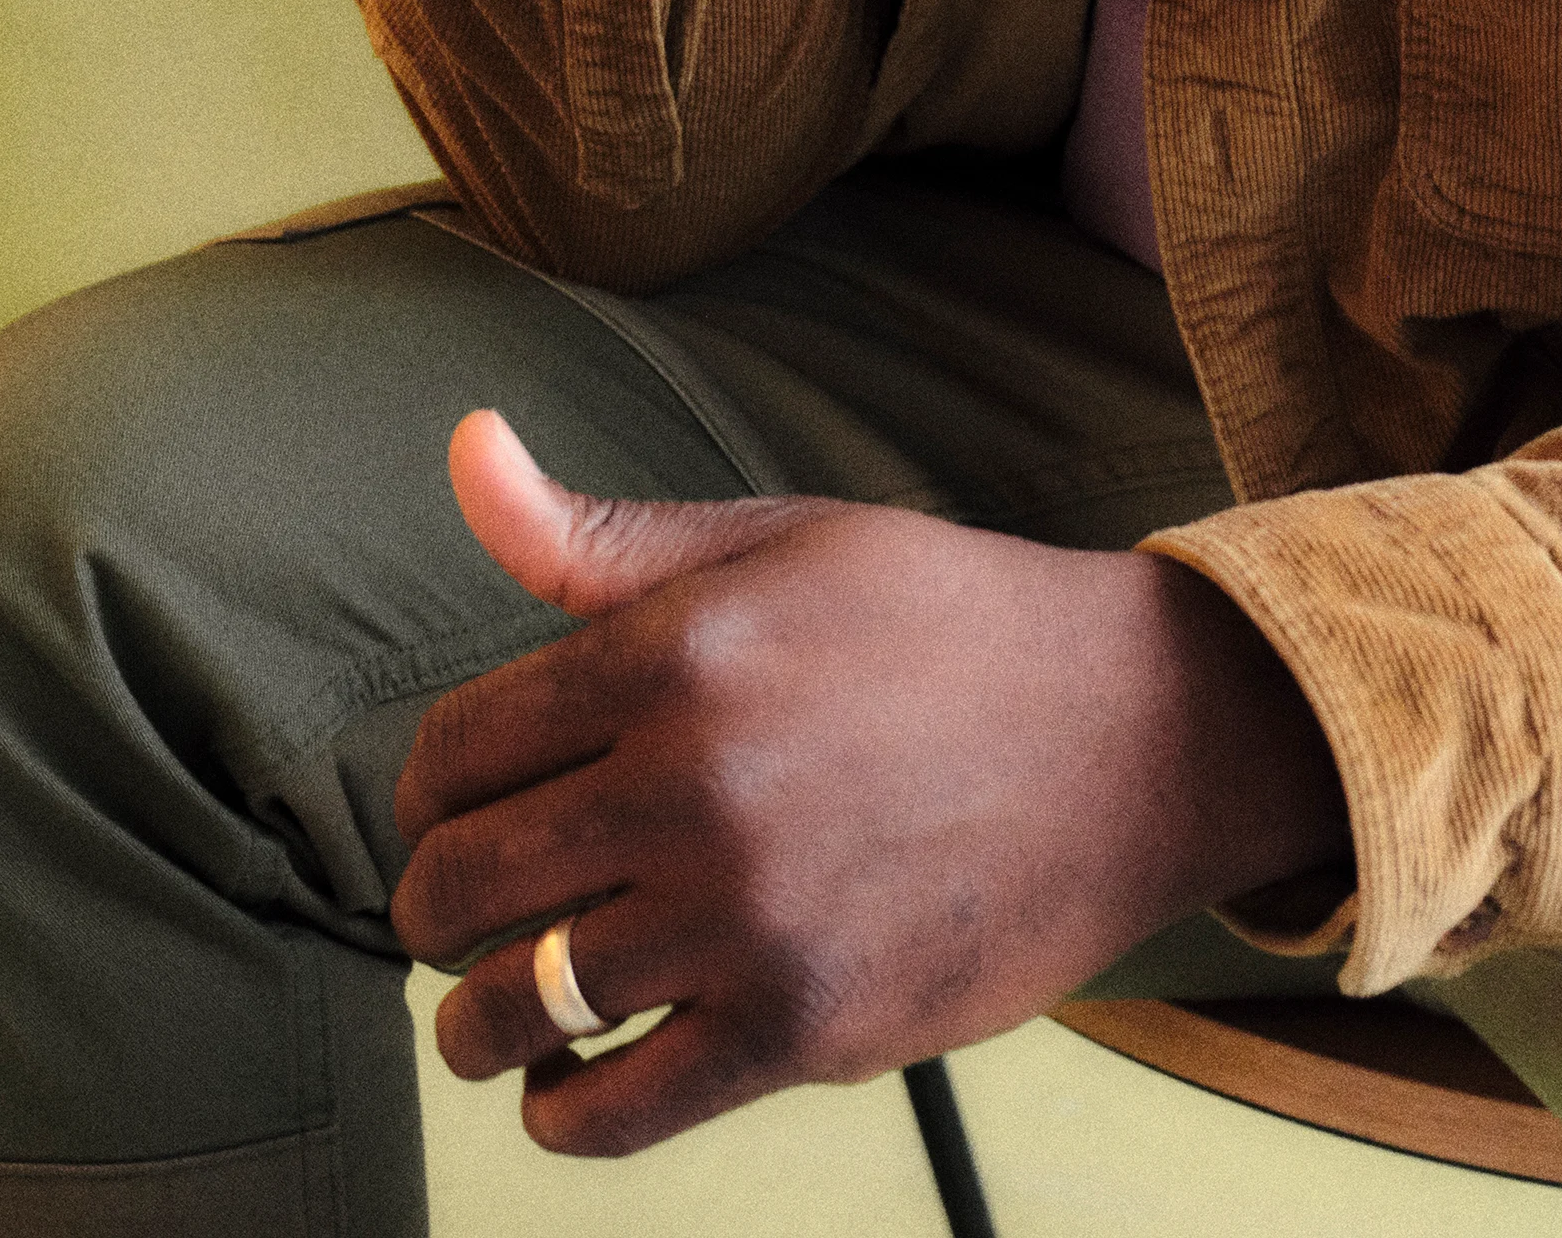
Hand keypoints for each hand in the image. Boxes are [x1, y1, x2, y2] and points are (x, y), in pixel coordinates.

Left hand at [391, 412, 1348, 1157]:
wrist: (1132, 734)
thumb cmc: (946, 622)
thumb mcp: (778, 538)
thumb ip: (601, 533)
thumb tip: (463, 448)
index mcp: (673, 652)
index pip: (452, 752)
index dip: (430, 790)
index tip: (458, 807)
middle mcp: (690, 786)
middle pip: (458, 886)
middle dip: (436, 904)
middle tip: (471, 906)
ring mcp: (744, 918)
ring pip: (511, 1011)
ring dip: (476, 1021)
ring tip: (499, 1005)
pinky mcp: (801, 1026)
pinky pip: (614, 1111)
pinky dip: (562, 1113)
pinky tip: (573, 1077)